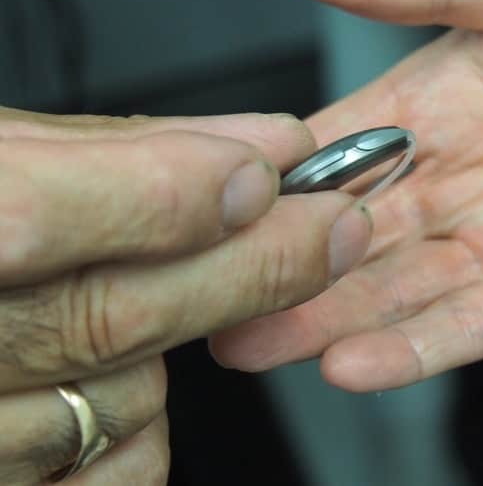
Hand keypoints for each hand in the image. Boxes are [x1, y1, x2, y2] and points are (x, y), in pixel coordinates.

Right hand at [0, 109, 371, 483]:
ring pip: (126, 400)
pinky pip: (115, 469)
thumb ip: (115, 152)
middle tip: (335, 227)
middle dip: (254, 266)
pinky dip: (138, 424)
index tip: (270, 165)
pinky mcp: (3, 484)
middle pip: (110, 319)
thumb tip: (252, 146)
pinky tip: (99, 376)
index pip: (32, 216)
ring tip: (122, 296)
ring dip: (164, 346)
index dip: (166, 191)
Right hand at [210, 0, 482, 391]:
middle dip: (290, 266)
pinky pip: (482, 325)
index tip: (217, 206)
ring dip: (332, 318)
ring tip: (259, 346)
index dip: (284, 174)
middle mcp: (480, 169)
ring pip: (408, 287)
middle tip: (214, 302)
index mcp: (464, 91)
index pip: (350, 138)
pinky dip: (420, 347)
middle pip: (364, 228)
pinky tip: (354, 364)